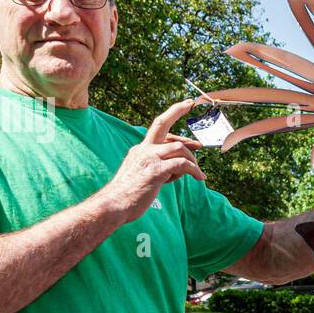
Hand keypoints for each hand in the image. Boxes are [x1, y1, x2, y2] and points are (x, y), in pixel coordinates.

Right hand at [103, 99, 205, 223]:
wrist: (113, 205)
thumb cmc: (127, 196)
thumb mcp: (139, 175)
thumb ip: (154, 167)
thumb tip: (173, 169)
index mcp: (139, 150)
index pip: (157, 128)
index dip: (172, 115)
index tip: (185, 106)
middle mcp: (143, 149)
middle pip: (162, 123)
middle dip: (177, 111)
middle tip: (193, 107)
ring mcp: (149, 158)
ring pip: (179, 148)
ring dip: (193, 160)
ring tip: (198, 173)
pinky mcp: (156, 171)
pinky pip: (182, 164)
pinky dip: (194, 170)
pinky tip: (200, 178)